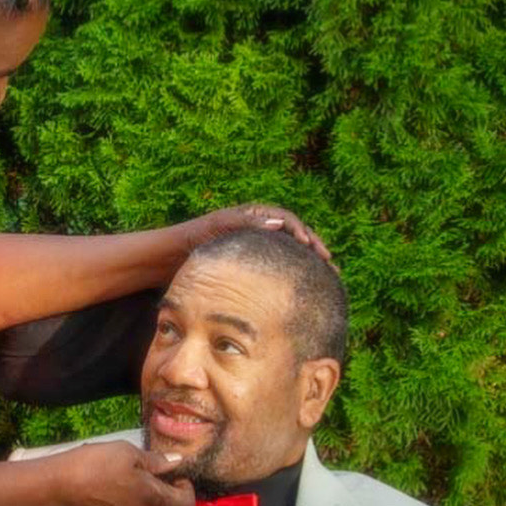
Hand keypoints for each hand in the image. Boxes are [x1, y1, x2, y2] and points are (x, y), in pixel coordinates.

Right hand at [47, 441, 195, 505]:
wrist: (58, 484)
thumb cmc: (95, 463)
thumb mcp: (128, 452)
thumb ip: (156, 461)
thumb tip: (177, 463)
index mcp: (152, 498)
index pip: (186, 504)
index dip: (187, 488)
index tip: (175, 473)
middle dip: (169, 493)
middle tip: (156, 472)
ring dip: (149, 497)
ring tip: (132, 476)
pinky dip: (131, 503)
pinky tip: (114, 486)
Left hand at [182, 204, 332, 265]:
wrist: (174, 253)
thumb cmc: (196, 236)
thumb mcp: (219, 225)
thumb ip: (246, 222)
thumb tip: (281, 223)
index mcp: (256, 215)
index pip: (288, 220)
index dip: (302, 232)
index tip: (312, 248)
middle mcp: (261, 228)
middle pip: (295, 236)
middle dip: (315, 249)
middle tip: (331, 265)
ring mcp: (259, 245)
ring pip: (291, 253)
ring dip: (310, 264)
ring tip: (328, 279)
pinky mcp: (254, 261)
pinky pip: (279, 266)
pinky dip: (294, 274)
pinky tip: (303, 290)